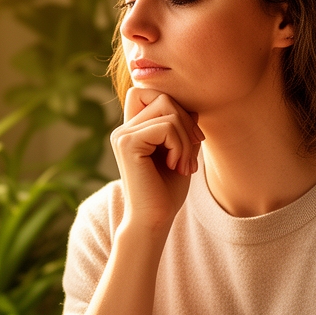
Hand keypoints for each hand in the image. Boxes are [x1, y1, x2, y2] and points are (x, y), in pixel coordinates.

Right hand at [111, 87, 203, 234]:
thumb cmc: (166, 193)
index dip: (176, 107)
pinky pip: (166, 127)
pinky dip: (180, 146)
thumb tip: (192, 108)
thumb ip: (183, 129)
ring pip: (168, 112)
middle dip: (186, 123)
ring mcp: (123, 135)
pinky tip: (177, 166)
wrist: (154, 220)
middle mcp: (123, 130)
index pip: (151, 93)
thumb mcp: (181, 154)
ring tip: (186, 165)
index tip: (192, 138)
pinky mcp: (127, 143)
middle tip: (191, 156)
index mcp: (133, 130)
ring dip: (186, 139)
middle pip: (163, 98)